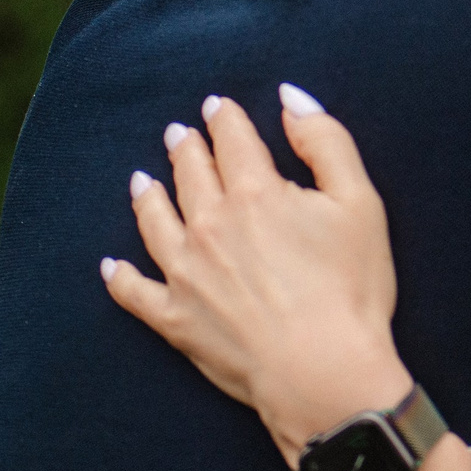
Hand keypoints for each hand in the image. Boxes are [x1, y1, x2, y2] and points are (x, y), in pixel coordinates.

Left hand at [103, 85, 408, 461]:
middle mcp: (209, 225)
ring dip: (148, 196)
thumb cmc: (351, 287)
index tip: (216, 106)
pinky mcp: (175, 319)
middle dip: (185, 149)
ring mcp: (185, 273)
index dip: (224, 118)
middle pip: (190, 174)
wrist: (323, 371)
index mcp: (255, 192)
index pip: (232, 140)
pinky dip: (120, 277)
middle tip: (178, 134)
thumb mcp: (359, 203)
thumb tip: (290, 99)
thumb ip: (326, 142)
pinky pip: (135, 292)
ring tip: (142, 180)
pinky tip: (111, 266)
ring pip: (155, 222)